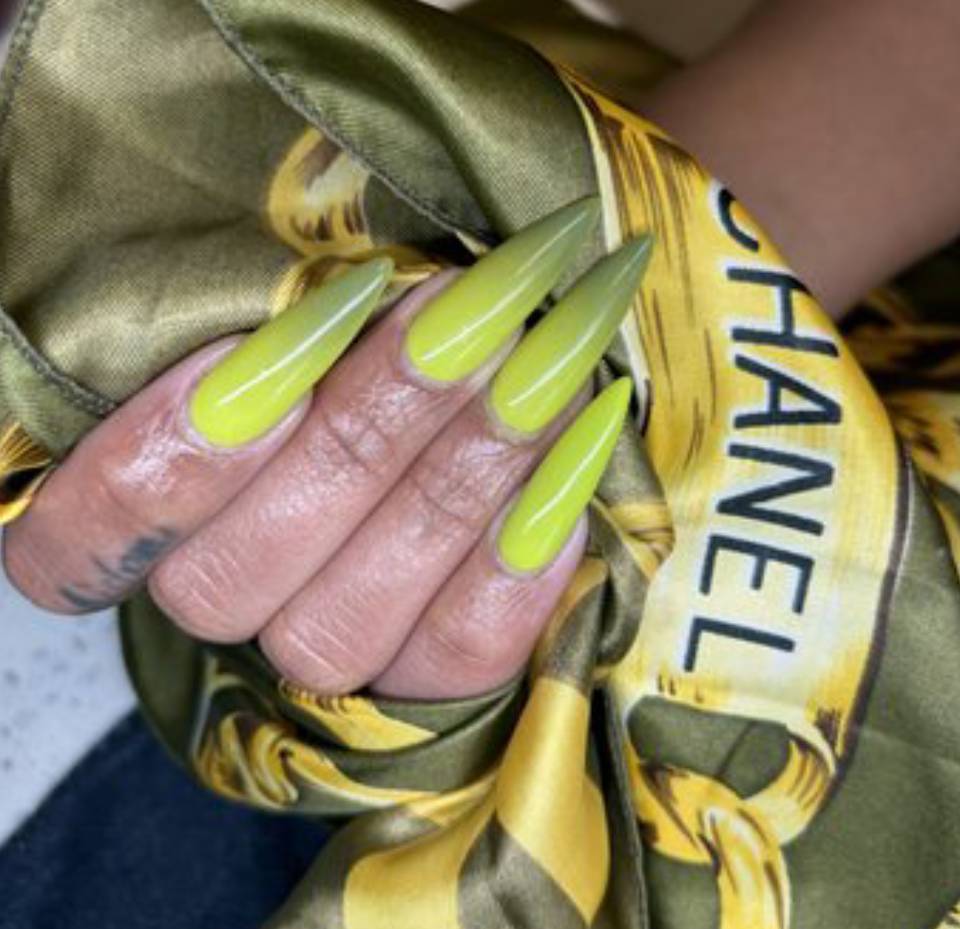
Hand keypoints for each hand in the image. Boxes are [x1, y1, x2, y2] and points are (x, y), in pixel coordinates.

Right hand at [2, 199, 648, 699]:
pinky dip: (515, 563)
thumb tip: (356, 285)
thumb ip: (293, 321)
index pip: (82, 536)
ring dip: (457, 484)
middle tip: (478, 308)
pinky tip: (574, 455)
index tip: (298, 329)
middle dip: (372, 426)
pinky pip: (453, 659)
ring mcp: (314, 651)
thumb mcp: (312, 314)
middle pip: (237, 571)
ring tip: (551, 367)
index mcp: (147, 518)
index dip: (169, 450)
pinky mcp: (416, 687)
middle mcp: (214, 601)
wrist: (462, 415)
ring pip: (343, 625)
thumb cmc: (362, 340)